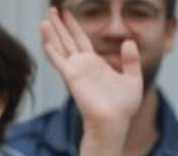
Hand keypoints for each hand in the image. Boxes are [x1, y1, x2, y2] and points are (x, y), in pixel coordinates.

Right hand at [39, 6, 143, 134]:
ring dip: (52, 34)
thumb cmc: (123, 107)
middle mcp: (82, 66)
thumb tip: (129, 42)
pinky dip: (52, 49)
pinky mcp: (72, 77)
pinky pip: (59, 60)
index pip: (80, 39)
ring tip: (44, 19)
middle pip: (67, 40)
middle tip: (51, 9)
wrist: (114, 122)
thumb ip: (131, 60)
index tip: (66, 12)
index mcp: (95, 64)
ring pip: (60, 47)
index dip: (73, 26)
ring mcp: (76, 71)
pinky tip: (46, 38)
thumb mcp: (132, 79)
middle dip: (59, 25)